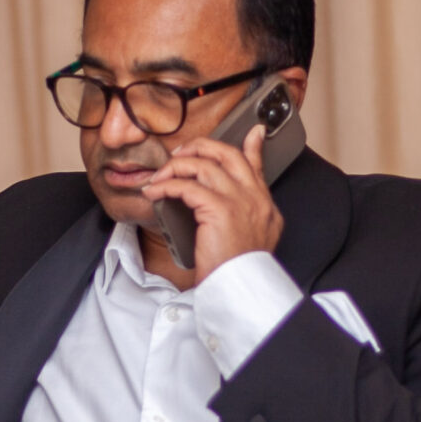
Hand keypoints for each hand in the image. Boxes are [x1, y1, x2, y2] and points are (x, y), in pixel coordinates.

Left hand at [141, 123, 284, 281]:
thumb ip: (244, 218)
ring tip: (160, 177)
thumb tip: (224, 207)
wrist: (241, 291)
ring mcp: (239, 201)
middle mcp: (255, 198)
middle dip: (199, 147)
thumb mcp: (252, 241)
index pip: (257, 165)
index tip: (252, 131)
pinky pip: (187, 186)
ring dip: (175, 167)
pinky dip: (167, 185)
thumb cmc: (238, 272)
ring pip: (203, 165)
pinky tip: (156, 192)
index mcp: (264, 205)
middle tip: (179, 155)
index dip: (253, 145)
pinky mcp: (219, 209)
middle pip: (227, 154)